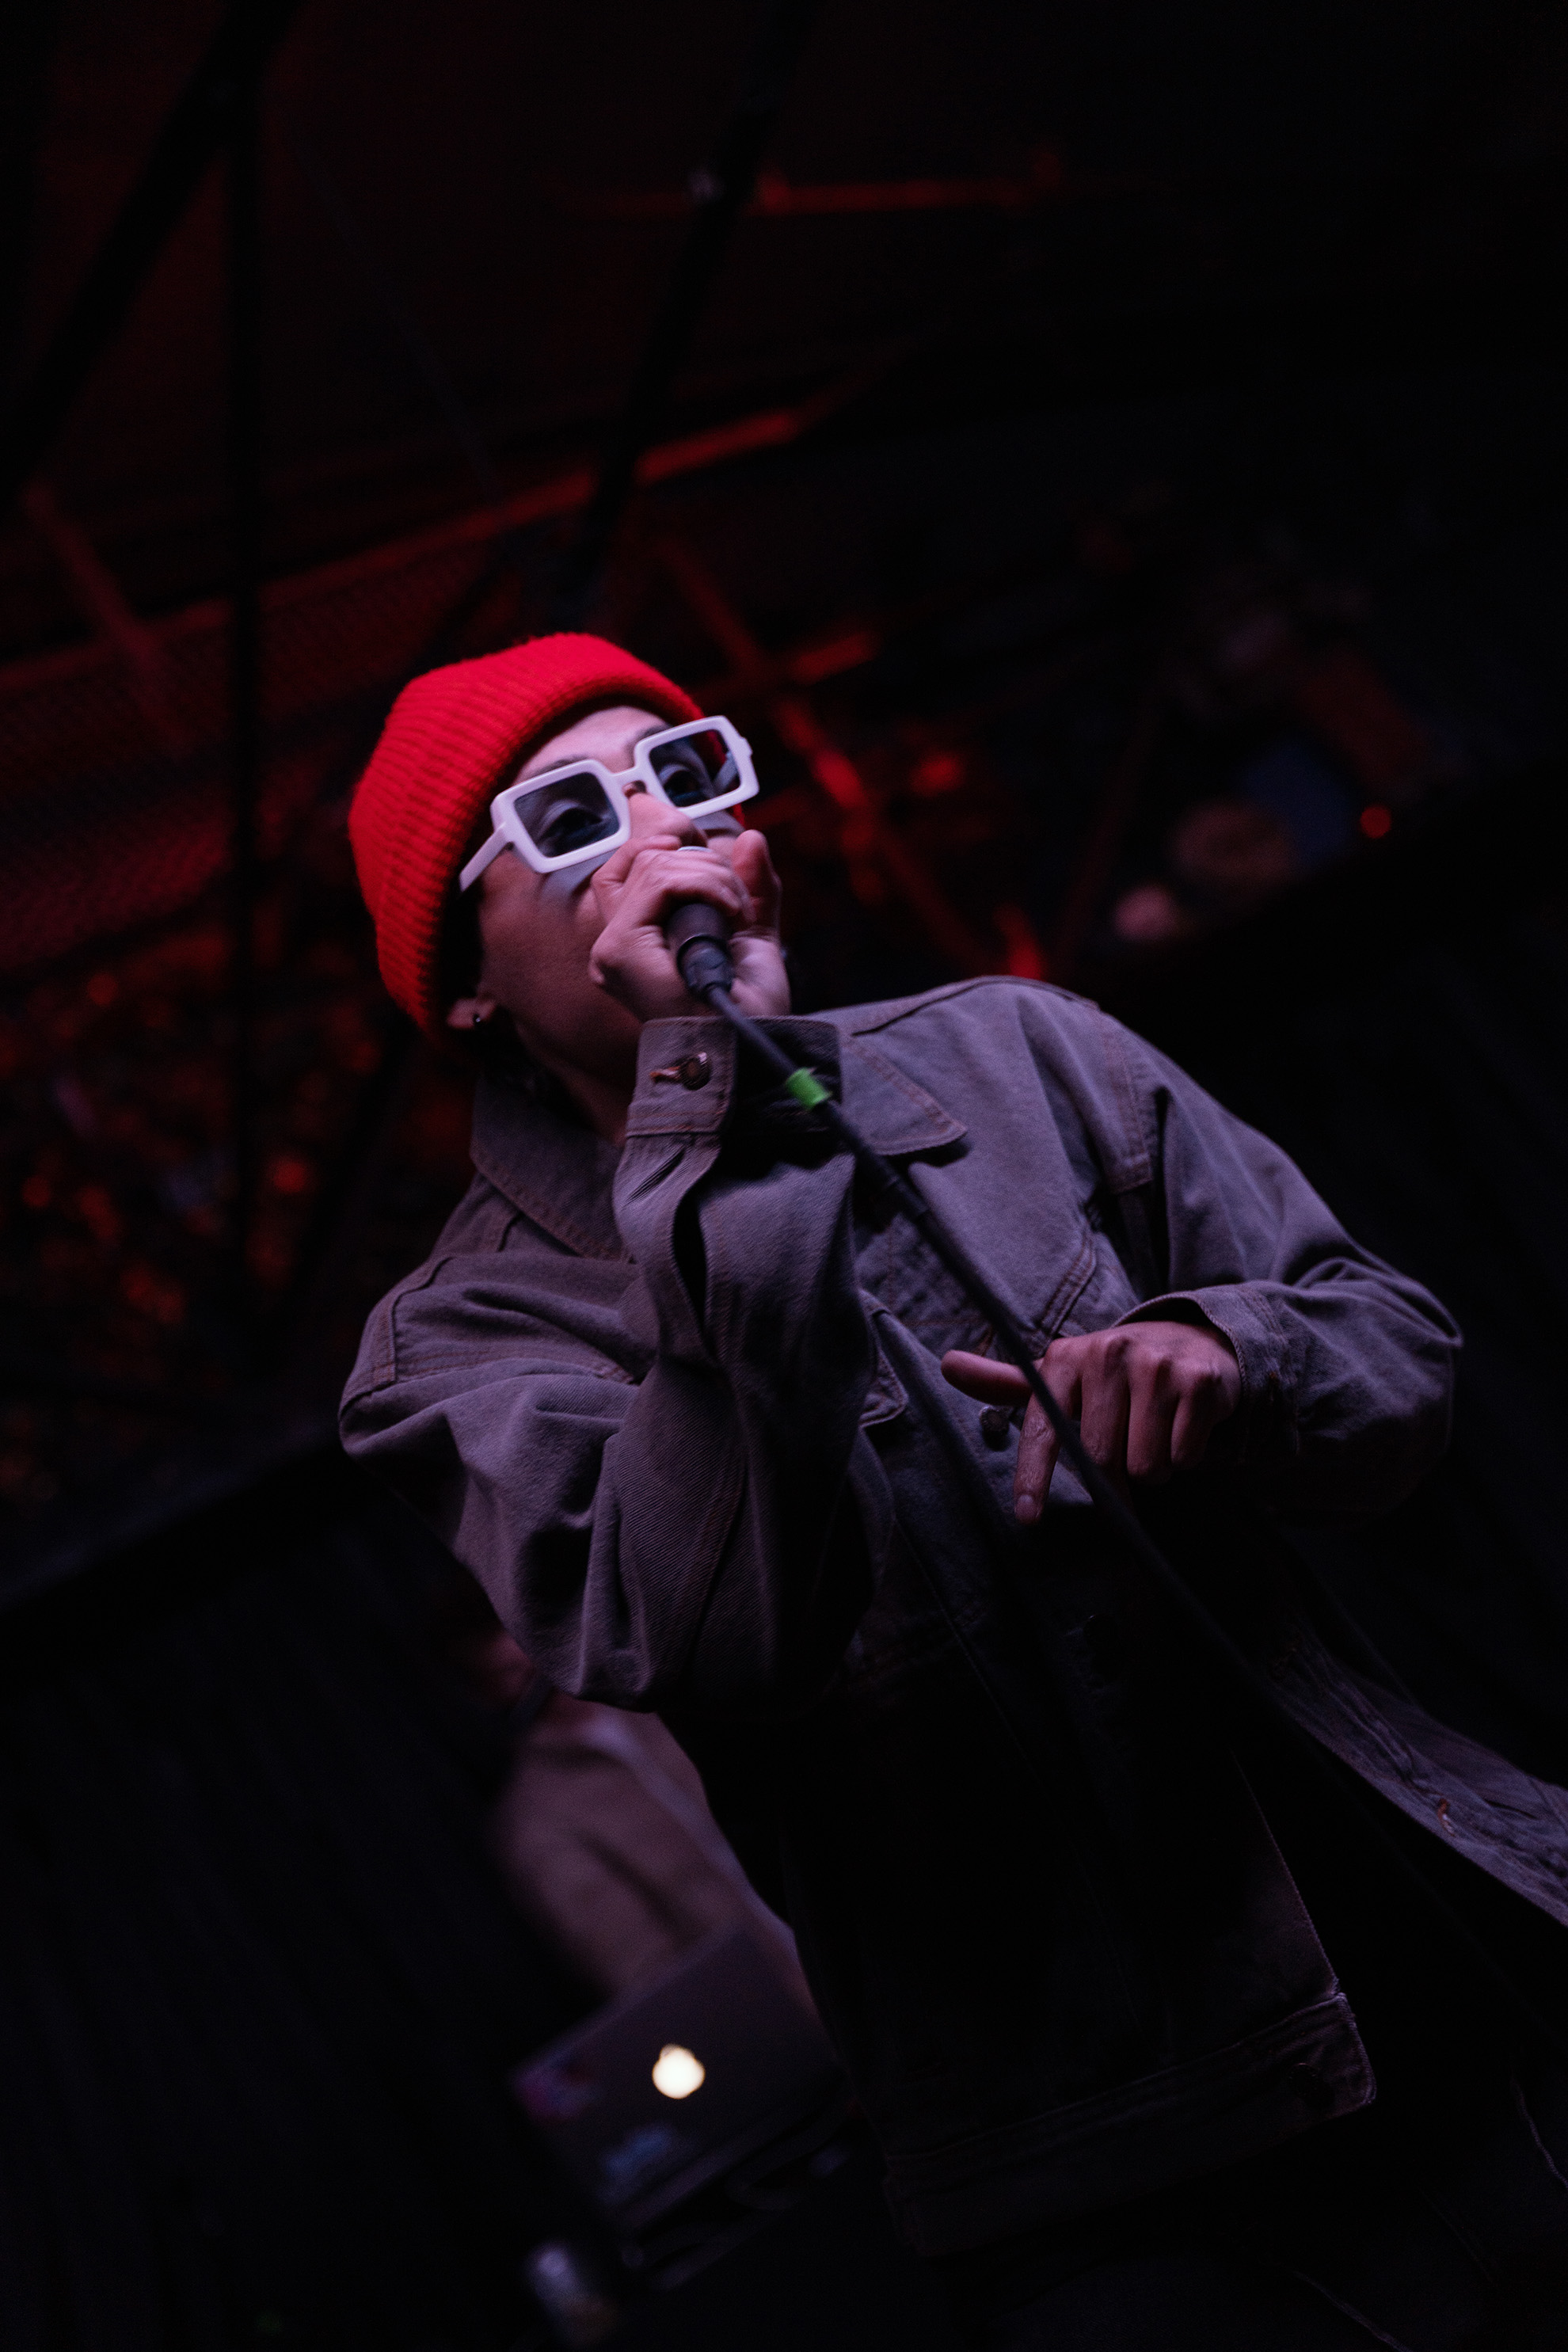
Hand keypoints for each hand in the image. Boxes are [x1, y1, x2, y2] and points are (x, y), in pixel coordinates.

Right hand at [587, 809, 788, 1023]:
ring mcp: (612, 947)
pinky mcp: (620, 949)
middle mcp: (614, 943)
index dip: (665, 847)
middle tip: (737, 901)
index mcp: (634, 939)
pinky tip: (729, 913)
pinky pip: (658, 883)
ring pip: (654, 865)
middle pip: (644, 858)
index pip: (627, 867)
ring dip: (711, 877)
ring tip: (737, 915)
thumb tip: (751, 838)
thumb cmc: (749, 1007)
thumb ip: (751, 887)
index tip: (712, 862)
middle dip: (702, 863)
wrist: (752, 1044)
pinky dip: (704, 885)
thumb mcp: (753, 933)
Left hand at [942, 1319, 1241, 1522]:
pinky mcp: (1198, 1382)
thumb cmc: (1114, 1374)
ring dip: (1154, 1469)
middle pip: (1102, 1460)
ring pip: (1146, 1466)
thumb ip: (1007, 1381)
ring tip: (1156, 1434)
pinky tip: (1184, 1427)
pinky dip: (1186, 1457)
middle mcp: (1108, 1353)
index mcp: (1067, 1357)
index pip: (1044, 1428)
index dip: (1033, 1476)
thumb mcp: (1062, 1375)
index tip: (1027, 1517)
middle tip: (1128, 1455)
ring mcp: (1156, 1365)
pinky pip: (1184, 1457)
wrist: (1193, 1343)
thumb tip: (947, 1364)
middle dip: (1116, 1479)